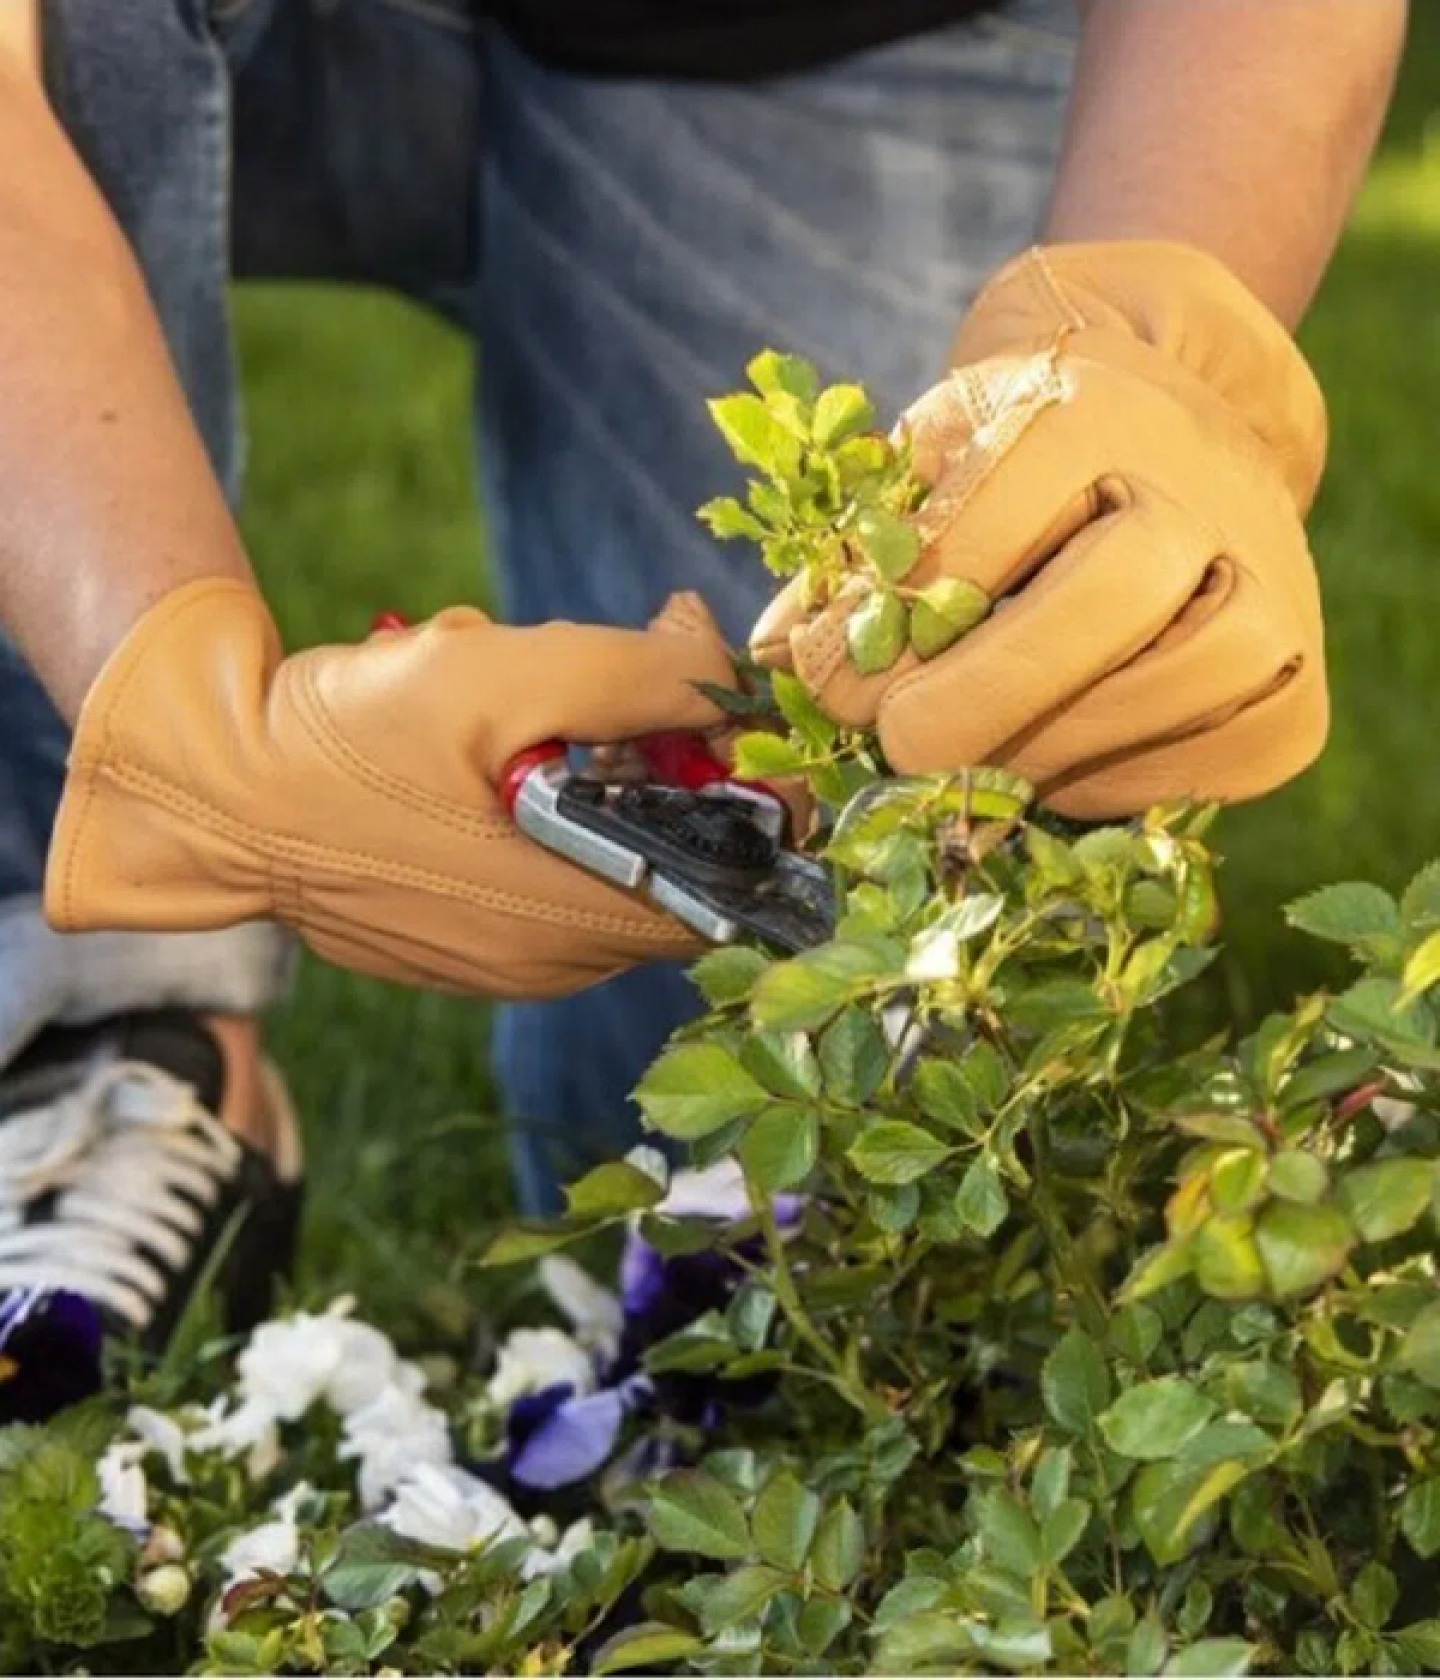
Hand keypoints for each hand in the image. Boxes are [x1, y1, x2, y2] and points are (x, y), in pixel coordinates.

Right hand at [44, 583, 733, 997]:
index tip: (713, 715)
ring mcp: (506, 967)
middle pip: (672, 861)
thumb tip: (725, 670)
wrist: (215, 797)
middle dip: (649, 766)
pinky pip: (543, 881)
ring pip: (604, 862)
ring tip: (495, 724)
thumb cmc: (357, 740)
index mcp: (587, 916)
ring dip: (583, 783)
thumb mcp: (509, 676)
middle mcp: (558, 963)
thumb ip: (641, 676)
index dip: (753, 790)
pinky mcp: (462, 953)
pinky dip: (532, 817)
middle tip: (582, 698)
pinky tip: (467, 768)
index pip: (742, 878)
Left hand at [751, 242, 1329, 816]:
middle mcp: (1200, 485)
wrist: (1177, 429)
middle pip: (1098, 606)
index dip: (885, 627)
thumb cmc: (1017, 462)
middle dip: (978, 697)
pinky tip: (1060, 771)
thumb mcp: (928, 467)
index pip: (980, 531)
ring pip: (1162, 693)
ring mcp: (1272, 584)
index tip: (822, 688)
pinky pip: (1214, 765)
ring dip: (1042, 753)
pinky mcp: (1303, 683)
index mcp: (1086, 407)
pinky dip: (1123, 787)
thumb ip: (855, 556)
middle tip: (900, 750)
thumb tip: (773, 659)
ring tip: (969, 768)